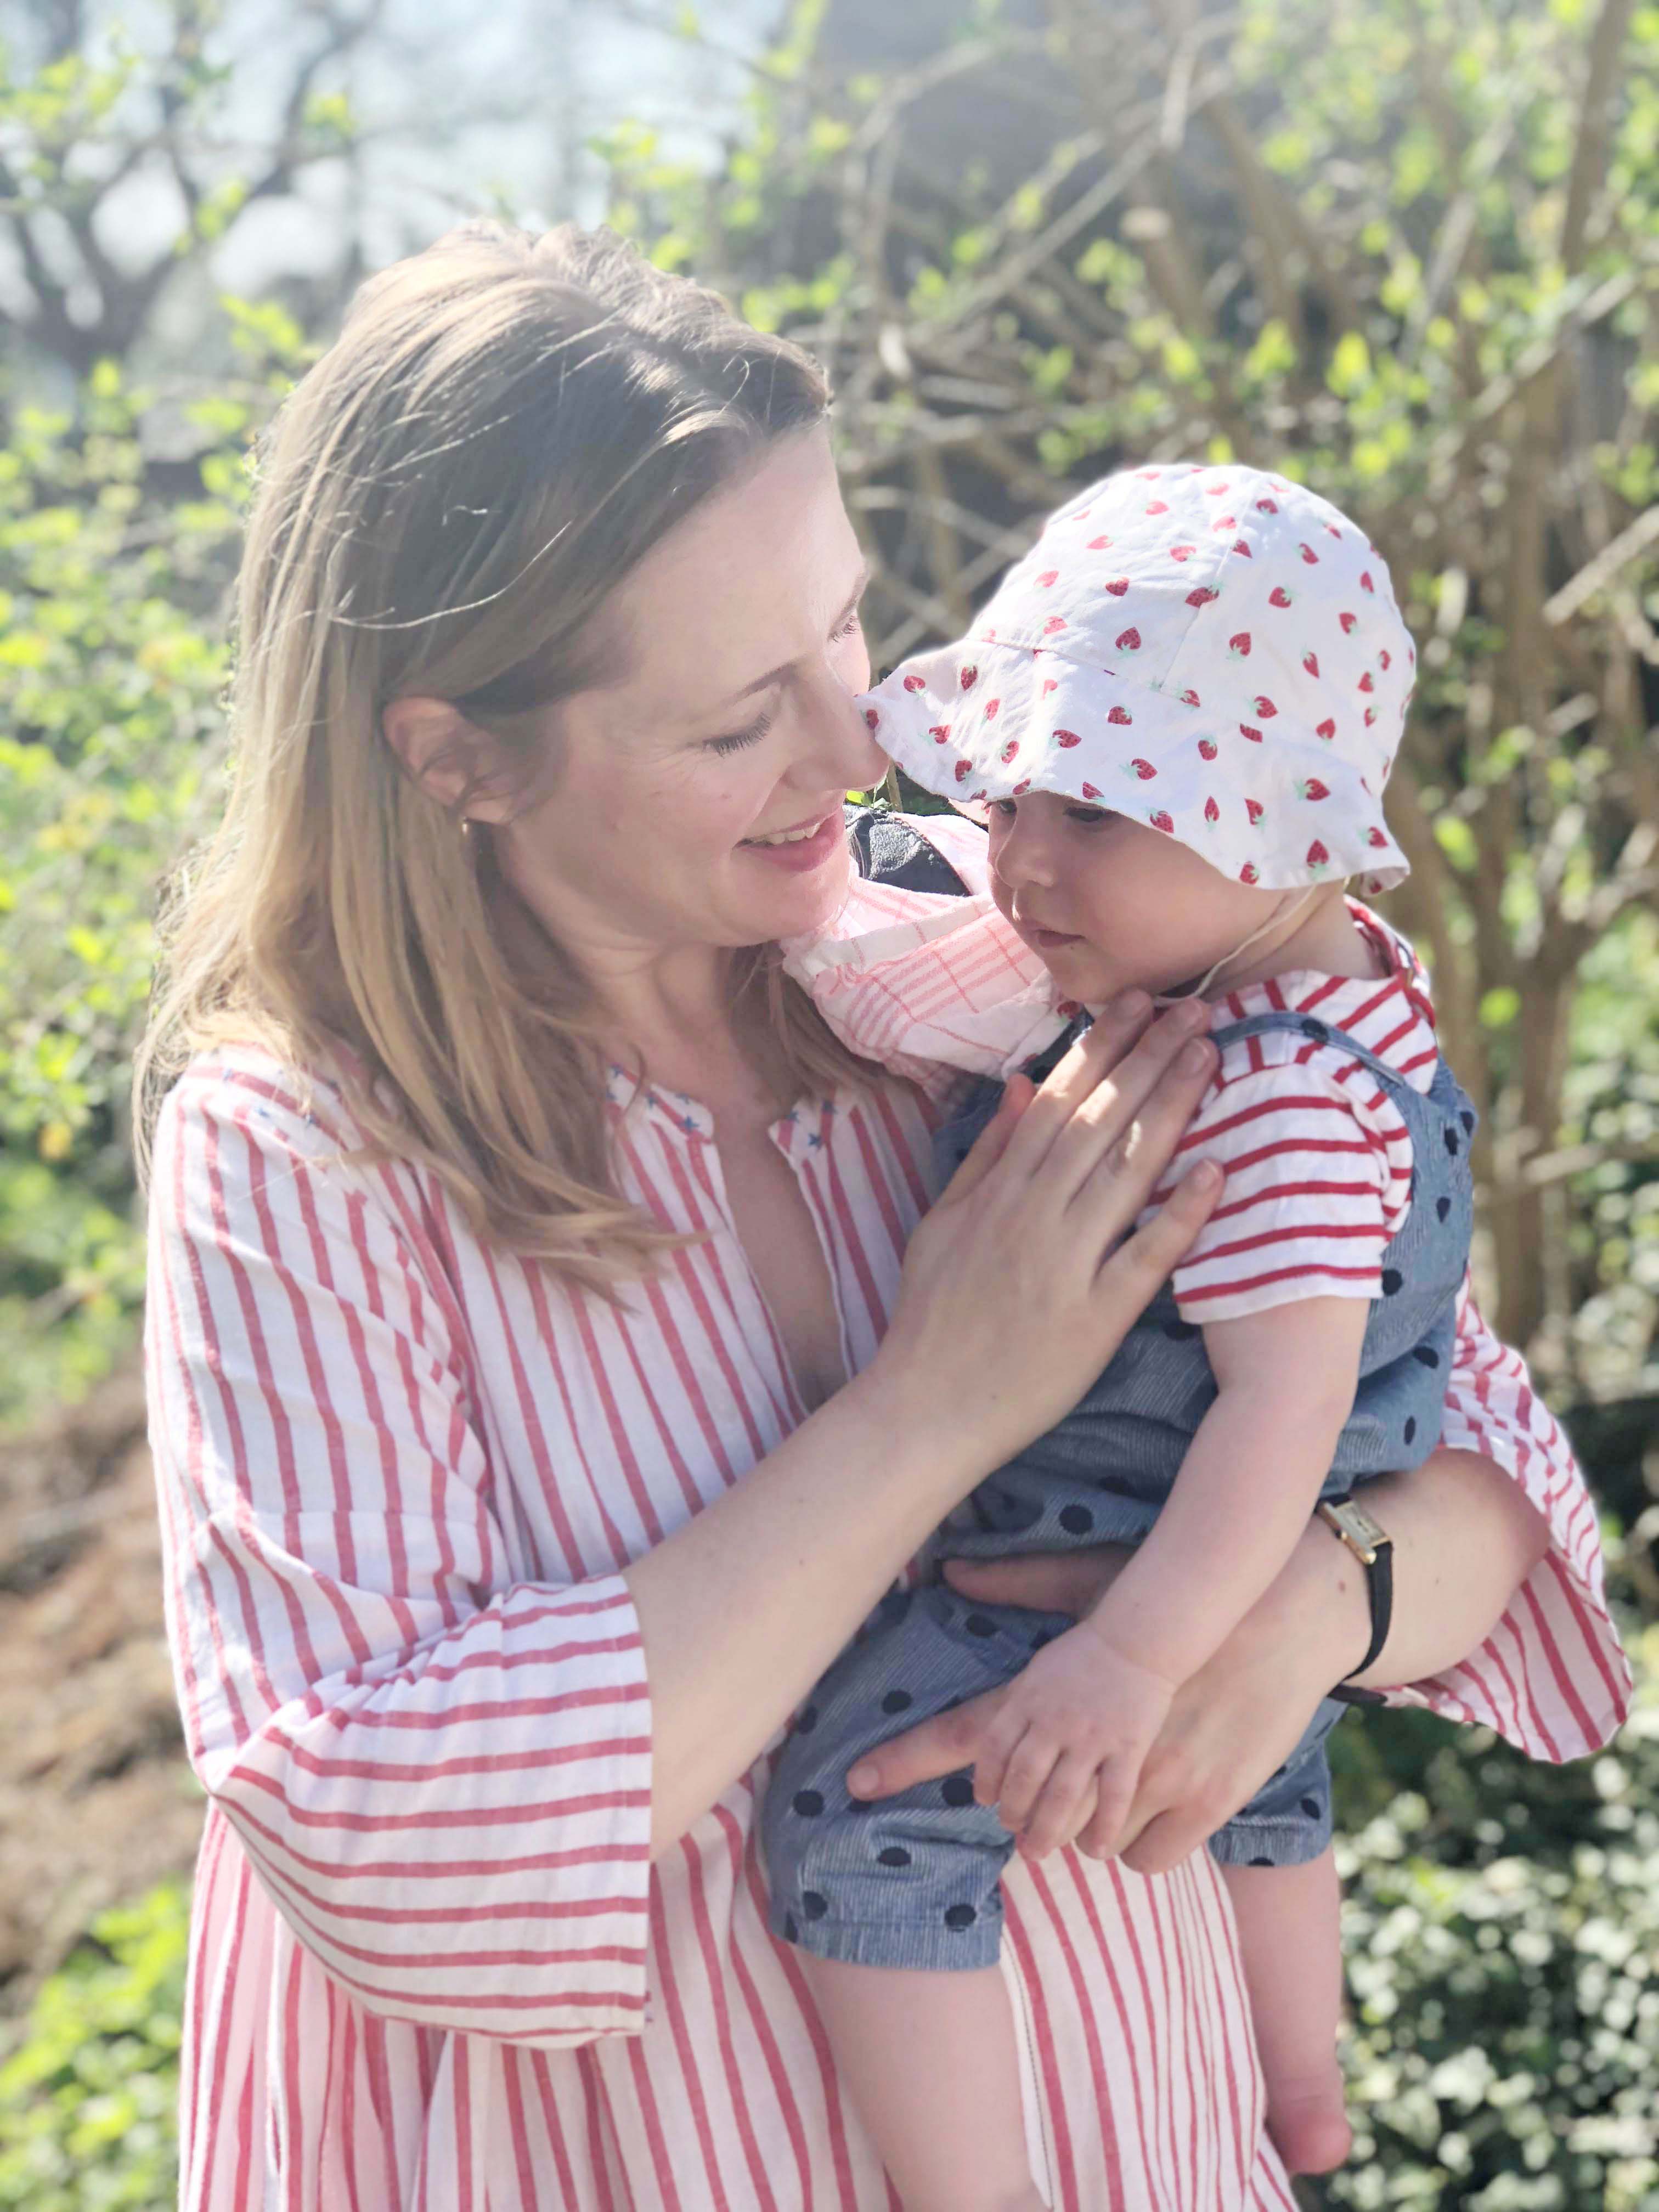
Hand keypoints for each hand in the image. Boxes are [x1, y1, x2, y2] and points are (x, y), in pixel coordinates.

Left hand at [846, 1540, 1349, 1868]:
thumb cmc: (1172, 1598)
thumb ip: (1019, 1584)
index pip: (966, 1733)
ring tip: (1081, 1814)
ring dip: (1071, 1831)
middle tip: (1028, 1807)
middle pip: (1016, 1804)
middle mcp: (1085, 1737)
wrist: (1270, 1611)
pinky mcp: (1195, 1800)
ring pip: (1075, 1836)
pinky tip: (1136, 1818)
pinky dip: (1127, 1843)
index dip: (904, 1760)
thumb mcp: (1088, 1581)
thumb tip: (951, 1572)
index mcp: (1053, 1688)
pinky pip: (1134, 1852)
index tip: (854, 1781)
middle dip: (1015, 1811)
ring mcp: (1140, 1774)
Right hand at [869, 996, 1220, 1476]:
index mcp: (998, 1191)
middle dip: (1148, 1059)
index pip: (1057, 1101)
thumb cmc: (931, 1315)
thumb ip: (984, 1154)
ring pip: (1127, 1172)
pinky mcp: (1096, 1318)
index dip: (1099, 1046)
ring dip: (1171, 1110)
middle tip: (1194, 1008)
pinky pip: (1145, 1257)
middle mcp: (1034, 1216)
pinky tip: (1216, 1170)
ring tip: (1210, 1058)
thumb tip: (1020, 1084)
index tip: (1136, 1002)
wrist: (926, 1408)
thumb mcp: (940, 1222)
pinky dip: (1180, 1214)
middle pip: (1099, 1122)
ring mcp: (1066, 1265)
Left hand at [960, 1613, 1176, 1859]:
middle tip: (1013, 1832)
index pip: (996, 1751)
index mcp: (1028, 1700)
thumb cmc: (1085, 1654)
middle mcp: (1054, 1722)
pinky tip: (1095, 1849)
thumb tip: (991, 1724)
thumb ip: (1016, 1704)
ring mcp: (1091, 1737)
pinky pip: (1112, 1797)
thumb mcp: (1037, 1669)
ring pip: (1061, 1796)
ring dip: (1046, 1830)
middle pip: (1023, 1780)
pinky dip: (1102, 1827)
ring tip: (1038, 1850)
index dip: (988, 1781)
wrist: (1137, 1639)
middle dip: (1013, 1813)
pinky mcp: (1127, 1747)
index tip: (986, 1801)